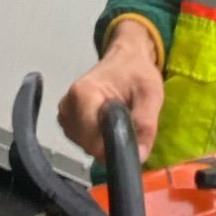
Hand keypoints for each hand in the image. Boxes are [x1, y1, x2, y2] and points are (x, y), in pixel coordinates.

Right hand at [57, 21, 164, 161]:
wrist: (125, 59)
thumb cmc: (136, 72)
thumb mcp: (151, 94)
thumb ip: (145, 124)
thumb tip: (138, 156)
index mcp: (83, 94)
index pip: (90, 137)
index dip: (112, 145)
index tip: (129, 138)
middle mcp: (67, 105)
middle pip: (87, 144)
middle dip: (110, 143)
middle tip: (128, 125)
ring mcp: (64, 113)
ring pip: (84, 145)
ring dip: (104, 141)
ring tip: (118, 121)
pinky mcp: (67, 120)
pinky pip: (82, 141)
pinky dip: (97, 139)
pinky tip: (107, 123)